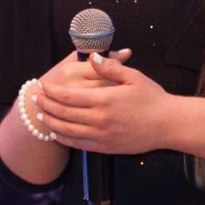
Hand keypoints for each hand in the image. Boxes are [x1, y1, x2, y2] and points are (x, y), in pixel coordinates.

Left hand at [33, 49, 181, 155]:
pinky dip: (65, 138)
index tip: (43, 85)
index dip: (52, 91)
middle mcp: (99, 119)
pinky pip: (78, 144)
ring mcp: (101, 136)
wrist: (168, 125)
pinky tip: (58, 133)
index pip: (68, 96)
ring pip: (67, 131)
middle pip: (63, 113)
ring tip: (42, 116)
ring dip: (51, 123)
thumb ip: (110, 67)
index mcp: (103, 99)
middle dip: (46, 105)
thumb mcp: (133, 76)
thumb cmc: (152, 98)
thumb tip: (92, 56)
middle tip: (36, 100)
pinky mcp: (105, 147)